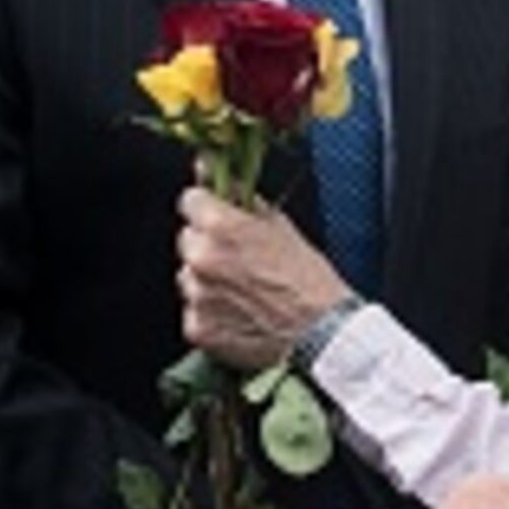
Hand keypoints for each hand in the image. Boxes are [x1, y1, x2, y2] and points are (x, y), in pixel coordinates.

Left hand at [175, 188, 349, 370]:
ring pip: (188, 278)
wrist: (321, 335)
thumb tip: (214, 173)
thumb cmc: (309, 281)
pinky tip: (239, 316)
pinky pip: (193, 313)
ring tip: (242, 294)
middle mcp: (202, 259)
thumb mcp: (281, 226)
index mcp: (221, 226)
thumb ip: (242, 199)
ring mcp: (197, 296)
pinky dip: (210, 315)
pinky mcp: (197, 328)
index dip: (206, 208)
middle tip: (239, 262)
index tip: (217, 218)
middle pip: (187, 241)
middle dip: (207, 247)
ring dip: (206, 282)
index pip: (190, 201)